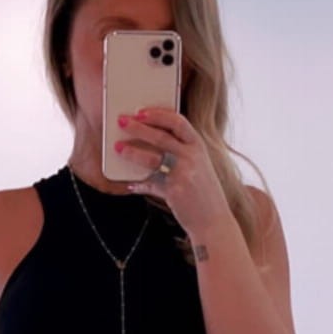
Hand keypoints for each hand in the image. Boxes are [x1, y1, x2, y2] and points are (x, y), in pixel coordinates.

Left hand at [113, 106, 228, 238]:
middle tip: (122, 121)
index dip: (158, 114)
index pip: (178, 122)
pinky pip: (150, 183)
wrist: (214, 222)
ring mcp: (184, 173)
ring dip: (133, 151)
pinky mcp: (174, 191)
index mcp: (198, 147)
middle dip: (139, 127)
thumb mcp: (197, 169)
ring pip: (153, 157)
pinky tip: (130, 183)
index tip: (141, 111)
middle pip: (161, 136)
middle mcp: (193, 157)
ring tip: (118, 147)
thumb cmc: (204, 195)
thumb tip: (152, 153)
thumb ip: (179, 158)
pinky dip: (139, 183)